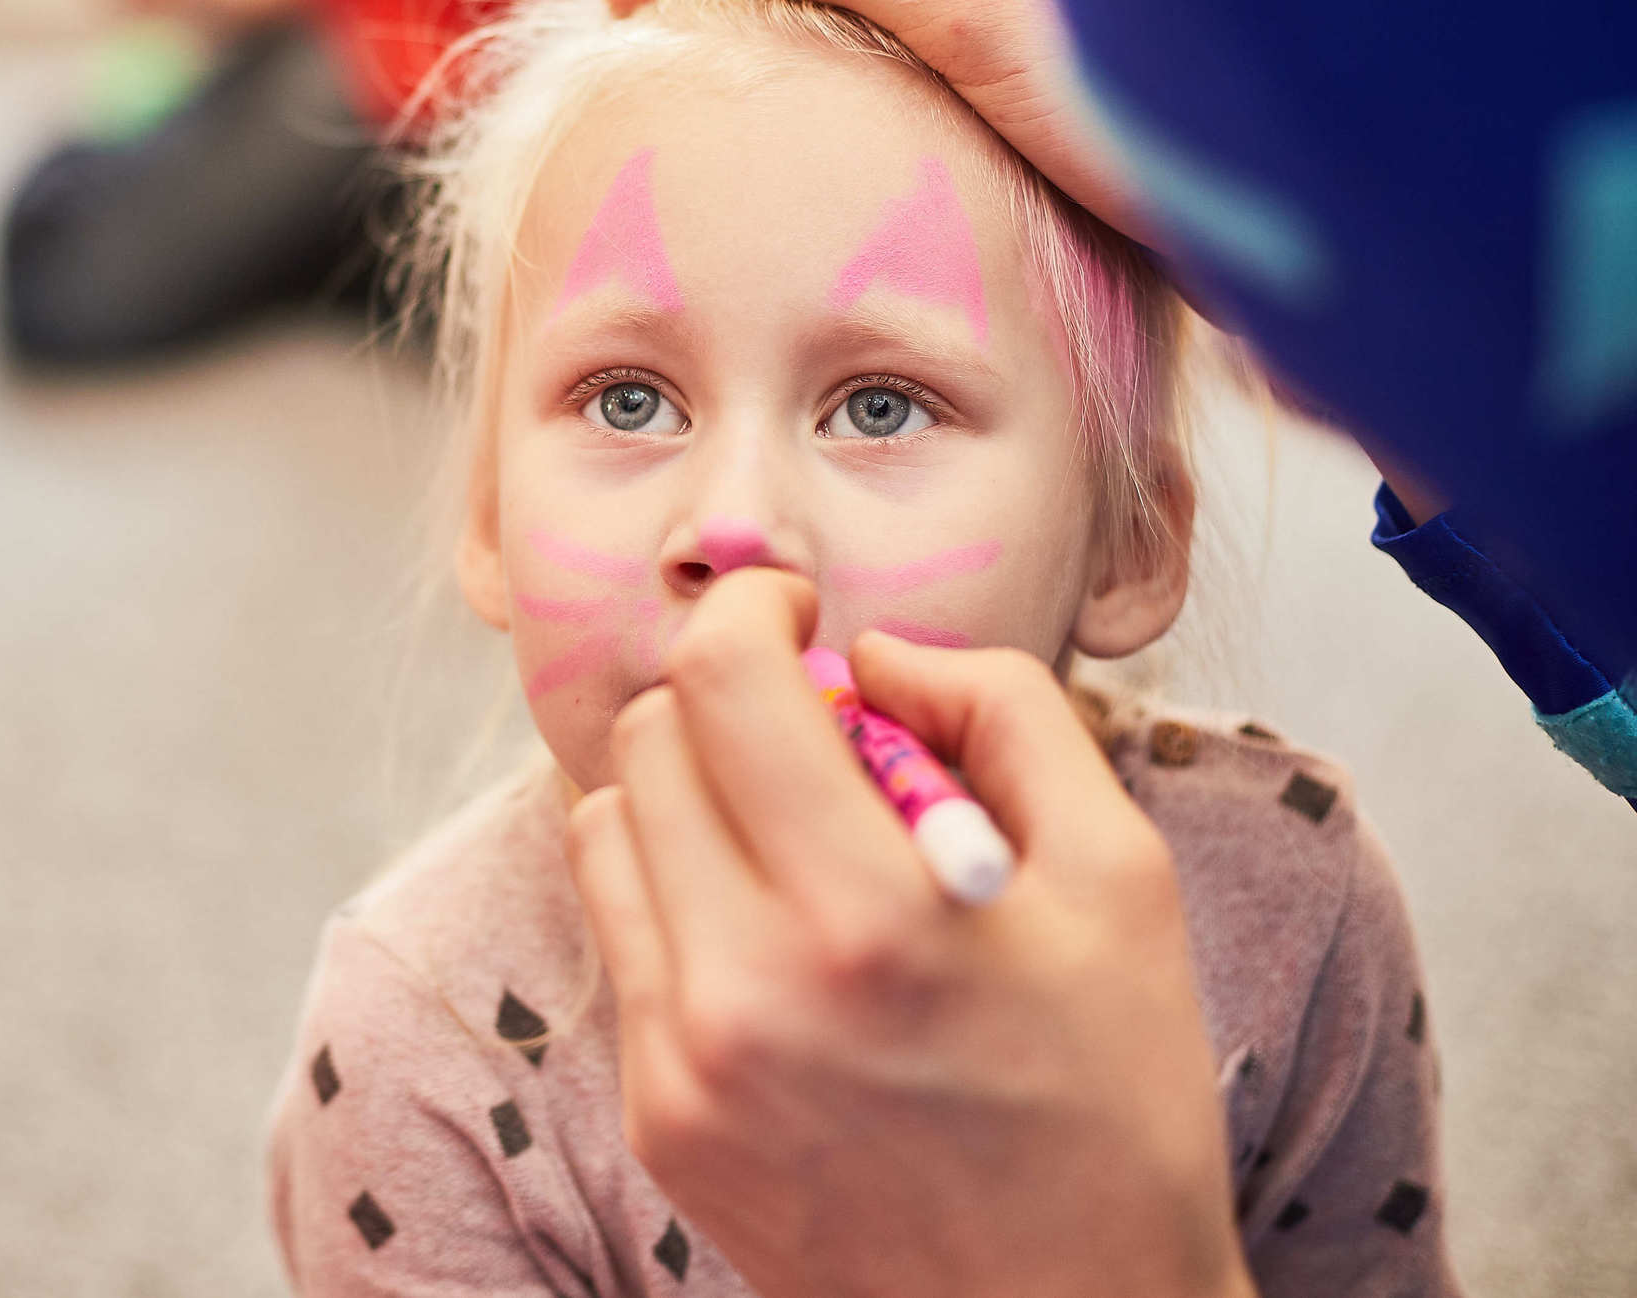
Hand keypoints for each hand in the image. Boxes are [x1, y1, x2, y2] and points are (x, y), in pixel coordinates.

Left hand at [567, 571, 1252, 1297]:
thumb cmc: (1115, 1103)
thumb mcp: (1123, 879)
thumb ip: (1004, 715)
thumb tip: (876, 654)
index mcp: (870, 918)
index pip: (720, 683)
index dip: (748, 609)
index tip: (797, 617)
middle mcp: (744, 992)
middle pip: (647, 742)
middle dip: (727, 702)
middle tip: (818, 739)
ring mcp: (680, 1066)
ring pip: (605, 828)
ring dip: (687, 793)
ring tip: (793, 838)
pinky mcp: (657, 1118)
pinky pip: (620, 938)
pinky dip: (681, 897)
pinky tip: (779, 938)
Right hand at [607, 0, 1152, 242]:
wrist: (1307, 235)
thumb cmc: (1166, 112)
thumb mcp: (983, 21)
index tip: (628, 6)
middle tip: (663, 38)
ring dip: (800, 17)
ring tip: (726, 73)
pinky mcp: (1050, 57)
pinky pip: (921, 32)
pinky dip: (856, 62)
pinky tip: (826, 108)